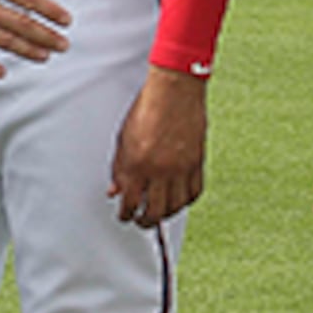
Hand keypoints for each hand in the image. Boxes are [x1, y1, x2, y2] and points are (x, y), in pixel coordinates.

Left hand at [110, 66, 208, 228]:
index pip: (130, 202)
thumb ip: (119, 169)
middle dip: (145, 222)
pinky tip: (178, 201)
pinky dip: (185, 201)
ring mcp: (181, 168)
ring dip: (166, 215)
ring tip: (159, 214)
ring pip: (176, 206)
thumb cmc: (147, 108)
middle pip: (155, 212)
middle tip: (141, 222)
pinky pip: (194, 192)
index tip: (124, 216)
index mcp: (138, 164)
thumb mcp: (123, 138)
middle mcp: (160, 170)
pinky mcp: (197, 162)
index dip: (126, 214)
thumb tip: (115, 191)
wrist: (174, 90)